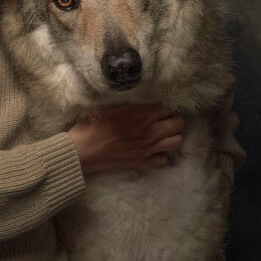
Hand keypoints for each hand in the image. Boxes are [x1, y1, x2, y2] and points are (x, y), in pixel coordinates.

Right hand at [67, 103, 183, 173]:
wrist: (82, 151)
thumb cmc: (92, 124)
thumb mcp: (110, 105)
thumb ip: (130, 102)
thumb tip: (141, 98)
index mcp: (143, 114)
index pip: (168, 107)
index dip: (163, 105)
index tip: (156, 105)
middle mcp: (150, 131)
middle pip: (178, 123)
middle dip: (173, 118)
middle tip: (162, 118)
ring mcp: (148, 149)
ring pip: (176, 142)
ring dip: (171, 135)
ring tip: (162, 132)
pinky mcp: (143, 162)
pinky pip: (164, 160)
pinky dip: (161, 154)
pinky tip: (153, 149)